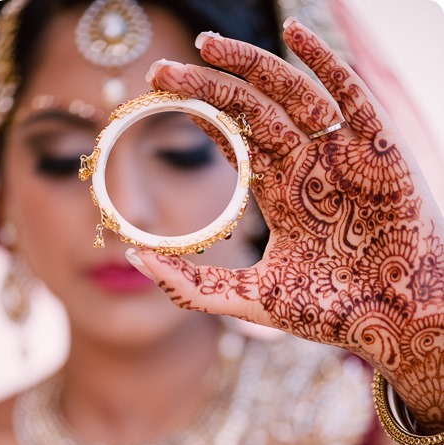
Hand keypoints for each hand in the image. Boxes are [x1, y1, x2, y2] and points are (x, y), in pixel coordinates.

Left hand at [134, 19, 443, 428]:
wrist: (395, 324)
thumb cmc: (332, 313)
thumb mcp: (255, 300)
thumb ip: (195, 286)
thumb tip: (135, 259)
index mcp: (283, 194)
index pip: (237, 142)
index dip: (202, 118)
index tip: (159, 98)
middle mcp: (309, 167)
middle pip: (253, 111)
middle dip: (208, 88)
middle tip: (161, 73)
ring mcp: (343, 155)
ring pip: (293, 94)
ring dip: (251, 66)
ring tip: (205, 44)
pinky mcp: (379, 150)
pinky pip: (353, 96)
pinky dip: (328, 63)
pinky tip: (295, 34)